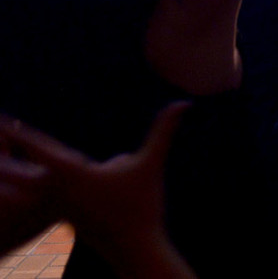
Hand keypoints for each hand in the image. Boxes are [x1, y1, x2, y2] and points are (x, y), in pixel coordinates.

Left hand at [0, 103, 187, 260]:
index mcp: (73, 176)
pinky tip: (27, 188)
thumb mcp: (151, 164)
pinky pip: (41, 198)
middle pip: (18, 173)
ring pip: (28, 187)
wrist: (134, 249)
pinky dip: (29, 190)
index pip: (38, 149)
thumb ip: (163, 131)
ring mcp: (58, 207)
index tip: (0, 121)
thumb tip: (186, 102)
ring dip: (10, 176)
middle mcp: (58, 191)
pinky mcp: (65, 216)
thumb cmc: (142, 206)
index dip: (17, 133)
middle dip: (1, 159)